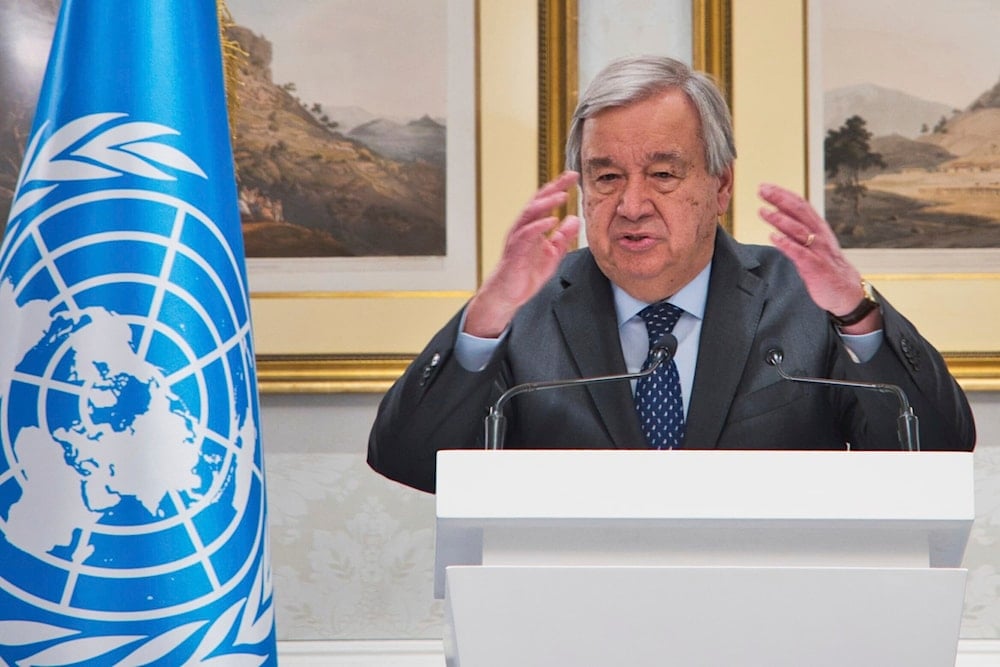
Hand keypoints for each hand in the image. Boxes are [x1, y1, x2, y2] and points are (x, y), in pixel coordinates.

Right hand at [464, 171, 580, 336]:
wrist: (508, 294)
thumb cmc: (526, 274)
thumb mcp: (552, 254)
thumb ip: (563, 238)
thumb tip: (575, 219)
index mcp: (532, 227)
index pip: (545, 202)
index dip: (558, 187)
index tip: (573, 176)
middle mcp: (523, 228)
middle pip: (537, 201)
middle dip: (554, 187)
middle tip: (570, 177)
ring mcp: (518, 238)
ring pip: (530, 213)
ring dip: (546, 203)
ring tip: (561, 195)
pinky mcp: (515, 251)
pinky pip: (526, 234)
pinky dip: (539, 226)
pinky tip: (551, 220)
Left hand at [758, 183, 880, 332]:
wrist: (846, 292)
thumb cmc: (826, 267)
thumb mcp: (812, 245)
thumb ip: (797, 231)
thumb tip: (778, 218)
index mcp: (818, 228)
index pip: (800, 205)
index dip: (783, 194)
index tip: (766, 186)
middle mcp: (819, 235)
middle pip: (799, 212)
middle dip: (779, 199)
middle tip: (762, 190)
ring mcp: (818, 250)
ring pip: (798, 230)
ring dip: (780, 219)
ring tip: (763, 211)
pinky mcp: (815, 266)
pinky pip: (799, 253)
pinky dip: (786, 244)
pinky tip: (773, 237)